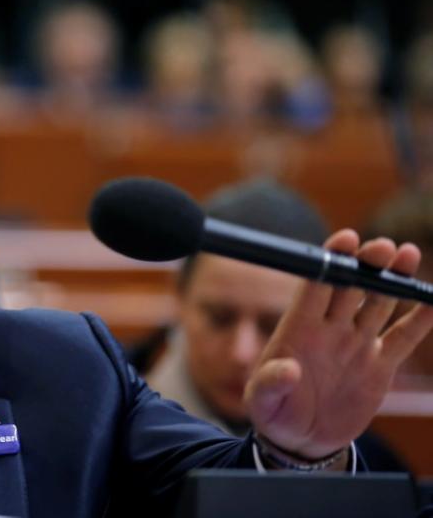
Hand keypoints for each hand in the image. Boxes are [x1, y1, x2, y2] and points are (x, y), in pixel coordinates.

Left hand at [244, 229, 432, 458]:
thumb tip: (287, 369)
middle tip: (382, 248)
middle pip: (350, 286)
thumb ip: (270, 383)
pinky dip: (421, 319)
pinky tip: (432, 299)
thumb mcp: (262, 402)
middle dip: (365, 263)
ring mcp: (356, 343)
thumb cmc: (274, 413)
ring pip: (378, 302)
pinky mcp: (379, 364)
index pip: (315, 285)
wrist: (300, 439)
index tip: (345, 238)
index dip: (330, 260)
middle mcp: (330, 328)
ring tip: (407, 255)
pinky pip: (404, 336)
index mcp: (299, 328)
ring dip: (393, 279)